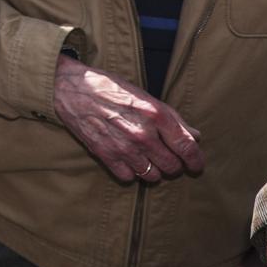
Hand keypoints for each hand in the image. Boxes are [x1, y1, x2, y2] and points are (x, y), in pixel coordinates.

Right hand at [52, 56, 204, 183]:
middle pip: (172, 166)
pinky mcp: (106, 155)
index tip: (195, 165)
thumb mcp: (144, 96)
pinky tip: (127, 159)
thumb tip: (195, 136)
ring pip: (153, 176)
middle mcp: (143, 134)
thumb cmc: (109, 89)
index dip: (196, 161)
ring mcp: (124, 147)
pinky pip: (129, 178)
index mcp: (156, 115)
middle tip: (165, 156)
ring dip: (152, 170)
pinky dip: (131, 172)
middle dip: (173, 164)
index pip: (187, 148)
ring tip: (145, 157)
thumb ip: (172, 118)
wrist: (70, 88)